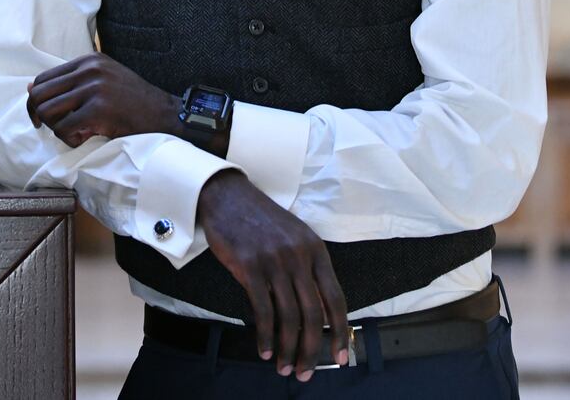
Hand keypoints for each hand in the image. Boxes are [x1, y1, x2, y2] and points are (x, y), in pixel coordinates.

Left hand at [26, 53, 178, 146]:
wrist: (165, 116)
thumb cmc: (134, 103)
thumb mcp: (105, 79)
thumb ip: (74, 80)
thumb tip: (32, 87)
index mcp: (89, 60)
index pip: (43, 78)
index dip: (36, 100)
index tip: (42, 117)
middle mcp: (90, 69)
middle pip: (39, 94)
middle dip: (39, 115)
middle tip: (51, 129)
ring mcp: (94, 88)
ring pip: (47, 111)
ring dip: (56, 128)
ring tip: (76, 132)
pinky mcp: (99, 110)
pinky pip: (64, 129)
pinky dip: (70, 140)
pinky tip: (86, 139)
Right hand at [197, 169, 349, 382]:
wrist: (228, 197)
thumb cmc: (262, 221)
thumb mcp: (296, 238)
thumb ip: (309, 270)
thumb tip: (320, 313)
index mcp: (316, 250)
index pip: (336, 298)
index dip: (340, 331)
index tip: (341, 356)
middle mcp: (300, 256)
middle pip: (313, 314)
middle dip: (312, 350)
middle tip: (305, 372)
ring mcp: (275, 261)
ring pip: (289, 316)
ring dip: (288, 348)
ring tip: (284, 367)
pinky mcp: (250, 267)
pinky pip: (262, 310)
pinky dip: (265, 335)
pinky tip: (264, 349)